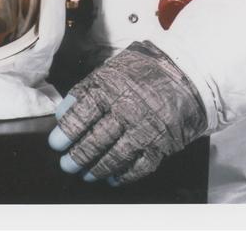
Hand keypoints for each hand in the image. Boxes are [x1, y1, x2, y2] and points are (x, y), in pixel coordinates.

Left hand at [47, 41, 206, 185]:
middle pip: (95, 140)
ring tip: (85, 174)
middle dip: (77, 156)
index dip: (66, 132)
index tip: (56, 143)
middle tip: (67, 164)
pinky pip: (139, 167)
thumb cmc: (147, 68)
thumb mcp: (114, 68)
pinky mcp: (161, 144)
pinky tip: (113, 177)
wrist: (189, 72)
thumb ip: (89, 88)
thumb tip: (64, 110)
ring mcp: (145, 129)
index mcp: (112, 87)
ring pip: (114, 157)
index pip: (82, 114)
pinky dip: (123, 175)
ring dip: (96, 169)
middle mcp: (127, 109)